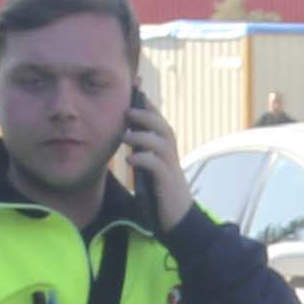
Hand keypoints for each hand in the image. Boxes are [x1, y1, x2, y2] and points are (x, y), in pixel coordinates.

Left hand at [120, 87, 191, 229]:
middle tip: (126, 112)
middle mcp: (170, 152)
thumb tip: (125, 134)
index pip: (157, 118)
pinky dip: (143, 159)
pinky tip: (130, 159)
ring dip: (142, 136)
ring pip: (160, 142)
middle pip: (161, 125)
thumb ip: (143, 150)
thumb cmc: (162, 191)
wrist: (178, 218)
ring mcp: (171, 166)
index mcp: (165, 146)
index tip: (135, 85)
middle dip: (145, 115)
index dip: (146, 102)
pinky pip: (156, 165)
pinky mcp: (167, 181)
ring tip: (126, 136)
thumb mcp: (151, 166)